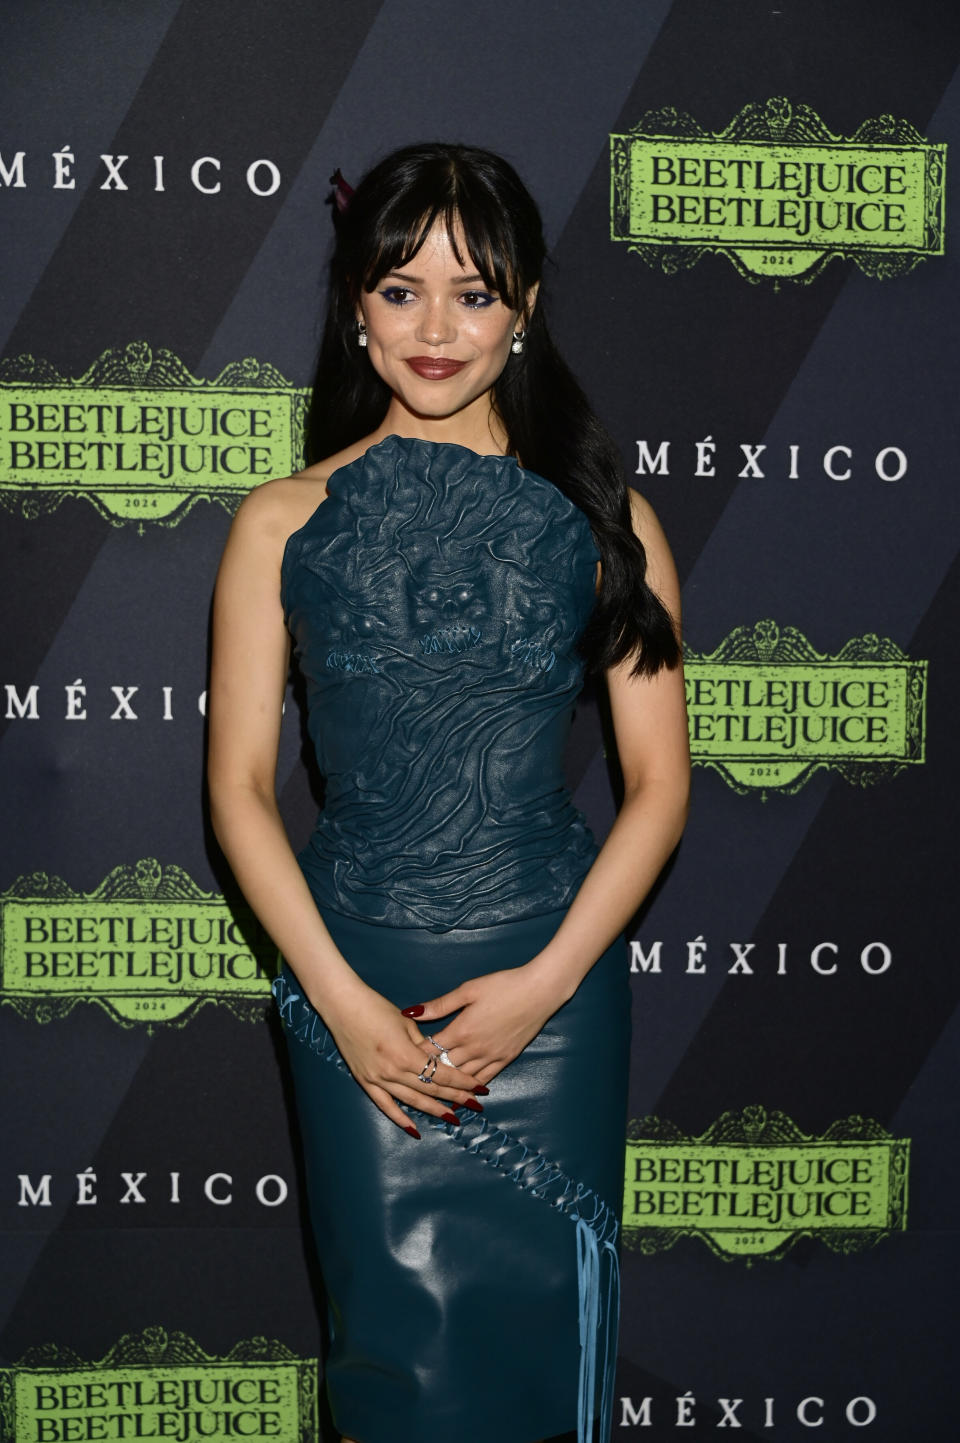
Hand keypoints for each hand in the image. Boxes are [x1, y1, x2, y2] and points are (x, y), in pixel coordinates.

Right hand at [324, 982, 485, 1136]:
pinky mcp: (365, 1081)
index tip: (479, 1088)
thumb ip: (422, 1044)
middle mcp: (393, 1071)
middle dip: (456, 1098)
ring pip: (412, 1101)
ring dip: (435, 1110)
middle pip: (431, 1089)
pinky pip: (385, 1105)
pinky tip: (415, 1130)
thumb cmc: (376, 1007)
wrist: (342, 1006)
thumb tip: (436, 1061)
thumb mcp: (406, 1022)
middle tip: (476, 1106)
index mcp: (406, 1054)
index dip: (462, 1083)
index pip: (441, 1074)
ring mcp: (377, 1079)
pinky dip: (400, 1119)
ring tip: (454, 1118)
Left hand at [408, 963, 564, 1085]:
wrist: (539, 991)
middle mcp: (474, 1048)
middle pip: (443, 1068)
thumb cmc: (503, 985)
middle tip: (412, 1080)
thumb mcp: (468, 990)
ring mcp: (491, 1056)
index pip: (430, 1050)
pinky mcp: (506, 1059)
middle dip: (427, 1074)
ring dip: (448, 1086)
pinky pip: (485, 1079)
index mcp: (461, 1030)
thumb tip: (411, 1012)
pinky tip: (463, 1095)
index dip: (415, 1055)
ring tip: (432, 1093)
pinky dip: (471, 1088)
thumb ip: (440, 1005)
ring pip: (463, 1079)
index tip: (402, 1059)